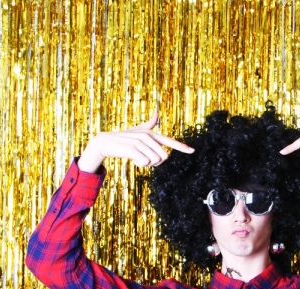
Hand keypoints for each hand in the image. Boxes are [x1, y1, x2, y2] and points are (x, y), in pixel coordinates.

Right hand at [78, 114, 194, 172]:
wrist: (107, 142)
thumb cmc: (124, 139)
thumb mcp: (138, 131)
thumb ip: (149, 125)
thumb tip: (156, 113)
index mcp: (152, 134)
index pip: (170, 141)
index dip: (182, 147)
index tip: (193, 151)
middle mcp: (148, 136)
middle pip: (164, 157)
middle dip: (156, 163)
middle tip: (144, 159)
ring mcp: (141, 142)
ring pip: (154, 161)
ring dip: (146, 164)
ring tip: (136, 157)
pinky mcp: (133, 148)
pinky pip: (145, 163)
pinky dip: (139, 165)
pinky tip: (132, 159)